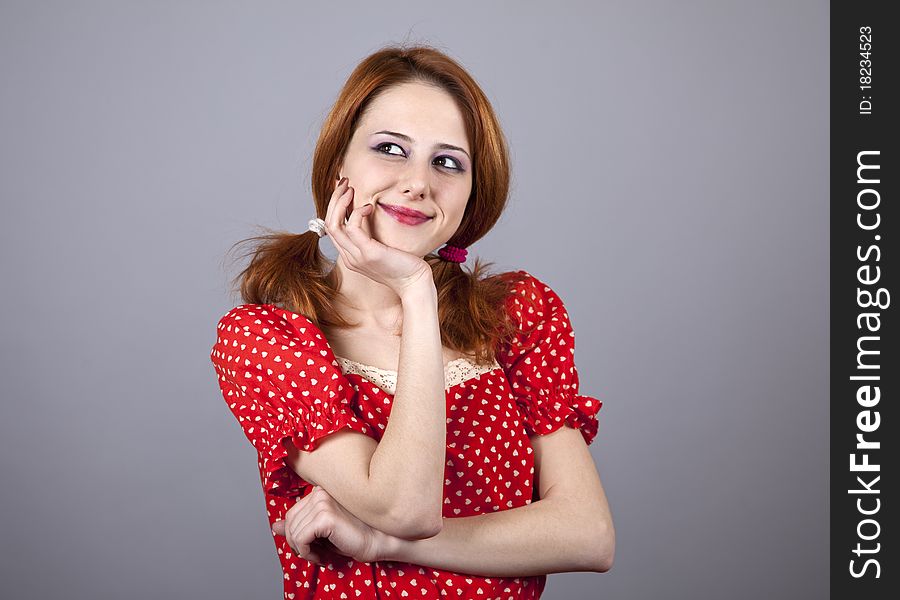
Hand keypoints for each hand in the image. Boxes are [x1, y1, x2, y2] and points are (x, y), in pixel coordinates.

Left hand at [272, 486, 386, 564]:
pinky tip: (322, 557)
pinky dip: (307, 553)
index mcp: (319, 491)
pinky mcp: (325, 515)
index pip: (292, 514)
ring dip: (304, 551)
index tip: (309, 548)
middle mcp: (319, 491)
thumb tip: (274, 526)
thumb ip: (298, 526)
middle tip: (315, 555)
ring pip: (293, 532)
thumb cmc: (352, 535)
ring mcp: (322, 501)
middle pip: (290, 523)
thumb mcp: (321, 531)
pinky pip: (301, 539)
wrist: (377, 540)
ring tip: (321, 556)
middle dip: (298, 544)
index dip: (296, 536)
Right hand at [324, 177, 432, 297]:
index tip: (343, 189)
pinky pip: (352, 228)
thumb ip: (372, 234)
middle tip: (343, 182)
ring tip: (350, 188)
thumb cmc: (404, 264)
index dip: (334, 206)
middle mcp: (349, 257)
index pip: (333, 228)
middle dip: (334, 199)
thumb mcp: (383, 247)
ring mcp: (357, 257)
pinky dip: (357, 212)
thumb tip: (369, 212)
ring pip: (334, 224)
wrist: (415, 283)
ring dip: (340, 202)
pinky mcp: (368, 254)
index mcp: (351, 255)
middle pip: (329, 224)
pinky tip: (369, 206)